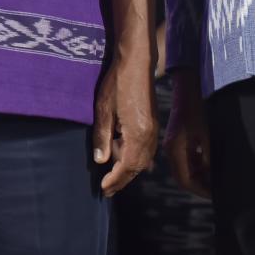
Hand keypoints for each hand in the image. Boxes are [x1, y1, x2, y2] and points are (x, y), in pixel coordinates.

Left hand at [93, 52, 157, 195]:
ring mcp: (153, 130)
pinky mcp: (153, 124)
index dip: (116, 179)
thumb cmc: (117, 83)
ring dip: (128, 170)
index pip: (127, 165)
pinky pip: (146, 149)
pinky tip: (125, 158)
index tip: (104, 189)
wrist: (137, 63)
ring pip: (143, 159)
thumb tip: (101, 160)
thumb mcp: (103, 109)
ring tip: (113, 178)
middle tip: (107, 190)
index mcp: (138, 134)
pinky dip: (135, 158)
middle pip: (137, 166)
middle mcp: (150, 136)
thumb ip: (102, 136)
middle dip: (122, 180)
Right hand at [162, 68, 210, 198]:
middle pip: (182, 177)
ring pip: (184, 169)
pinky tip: (211, 165)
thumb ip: (209, 159)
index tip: (218, 195)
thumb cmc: (200, 110)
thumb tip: (215, 179)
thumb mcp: (208, 136)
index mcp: (176, 149)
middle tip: (219, 190)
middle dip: (200, 186)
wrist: (189, 88)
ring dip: (199, 176)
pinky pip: (185, 159)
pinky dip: (197, 166)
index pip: (185, 180)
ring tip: (218, 179)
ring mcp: (173, 144)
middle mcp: (170, 149)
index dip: (201, 191)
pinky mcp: (177, 139)